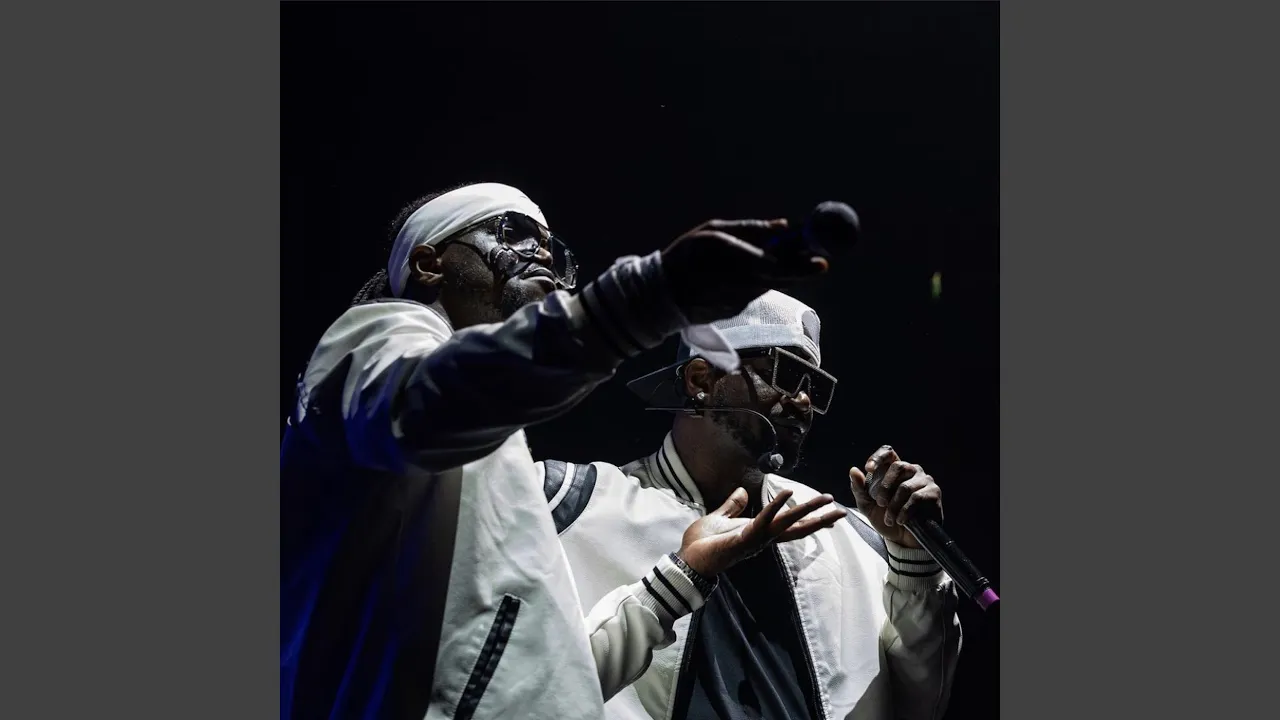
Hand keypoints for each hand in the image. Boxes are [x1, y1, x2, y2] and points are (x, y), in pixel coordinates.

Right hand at [661, 219, 827, 324]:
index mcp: (727, 257)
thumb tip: (783, 226)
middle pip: (777, 278)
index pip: (770, 263)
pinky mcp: (735, 310)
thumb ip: (750, 229)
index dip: (797, 263)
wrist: (660, 295)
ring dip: (776, 273)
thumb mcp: (712, 231)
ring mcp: (736, 300)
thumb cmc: (686, 255)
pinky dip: (756, 283)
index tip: (820, 260)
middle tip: (818, 262)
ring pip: (767, 285)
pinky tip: (738, 278)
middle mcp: (734, 282)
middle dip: (800, 270)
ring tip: (764, 261)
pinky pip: (753, 293)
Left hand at [677, 487, 845, 576]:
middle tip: (842, 510)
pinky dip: (775, 507)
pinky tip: (787, 494)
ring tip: (825, 499)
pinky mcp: (743, 539)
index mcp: (759, 533)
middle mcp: (762, 538)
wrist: (687, 559)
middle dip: (820, 519)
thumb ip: (732, 507)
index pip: (790, 526)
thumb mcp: (719, 518)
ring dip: (806, 510)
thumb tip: (743, 492)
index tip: (831, 515)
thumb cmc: (702, 543)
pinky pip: (763, 521)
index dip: (810, 520)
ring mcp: (755, 540)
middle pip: (797, 528)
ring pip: (787, 523)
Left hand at [848, 445, 942, 548]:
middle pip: (897, 466)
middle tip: (880, 504)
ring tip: (890, 519)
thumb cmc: (886, 519)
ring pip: (905, 486)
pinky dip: (905, 512)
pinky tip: (901, 520)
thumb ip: (859, 488)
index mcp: (895, 470)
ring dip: (893, 506)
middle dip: (885, 487)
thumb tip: (853, 470)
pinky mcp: (933, 493)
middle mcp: (912, 470)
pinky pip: (916, 498)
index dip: (878, 457)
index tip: (869, 469)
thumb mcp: (867, 505)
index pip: (888, 452)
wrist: (903, 540)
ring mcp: (925, 480)